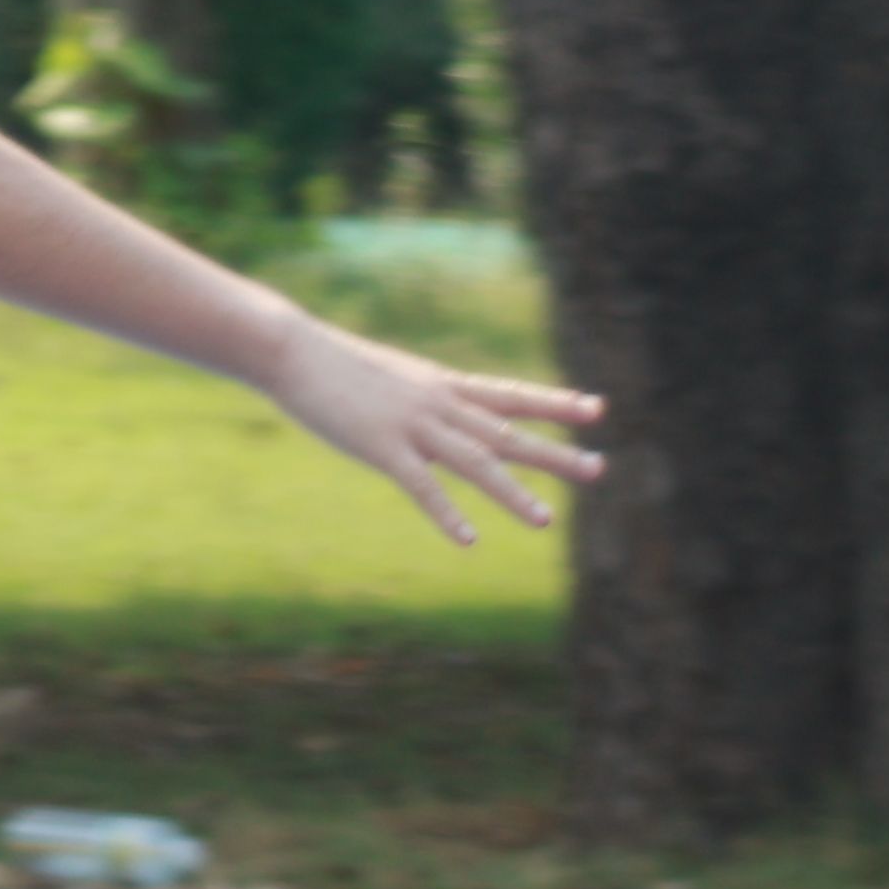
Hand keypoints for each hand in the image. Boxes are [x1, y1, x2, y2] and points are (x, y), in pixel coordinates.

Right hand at [262, 319, 605, 545]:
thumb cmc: (330, 361)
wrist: (289, 348)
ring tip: (546, 521)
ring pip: (475, 462)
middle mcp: (438, 404)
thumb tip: (429, 406)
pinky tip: (467, 540)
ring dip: (511, 492)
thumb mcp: (387, 375)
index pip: (510, 394)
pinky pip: (422, 486)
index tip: (596, 409)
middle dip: (555, 453)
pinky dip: (446, 513)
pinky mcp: (381, 448)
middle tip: (599, 469)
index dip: (554, 403)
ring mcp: (412, 426)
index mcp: (440, 385)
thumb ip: (414, 395)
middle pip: (507, 433)